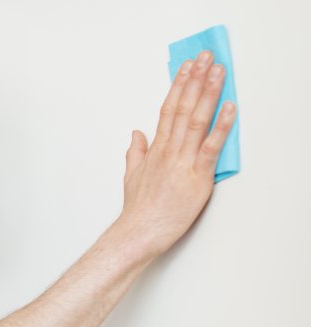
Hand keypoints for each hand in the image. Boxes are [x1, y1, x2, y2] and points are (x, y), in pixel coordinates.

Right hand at [118, 50, 236, 257]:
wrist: (139, 233)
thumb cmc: (138, 210)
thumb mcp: (131, 177)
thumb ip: (135, 152)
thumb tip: (136, 134)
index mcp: (156, 150)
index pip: (168, 109)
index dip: (179, 86)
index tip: (187, 68)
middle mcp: (169, 152)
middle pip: (183, 108)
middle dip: (195, 80)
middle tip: (205, 58)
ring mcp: (183, 164)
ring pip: (196, 121)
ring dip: (208, 94)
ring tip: (218, 73)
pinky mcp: (197, 178)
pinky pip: (210, 148)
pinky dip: (220, 127)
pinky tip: (229, 109)